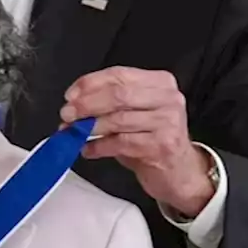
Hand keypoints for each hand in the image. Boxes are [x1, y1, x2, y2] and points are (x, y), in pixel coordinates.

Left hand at [60, 67, 214, 217]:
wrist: (180, 172)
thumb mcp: (135, 113)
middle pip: (118, 95)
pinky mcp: (162, 145)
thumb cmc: (153, 139)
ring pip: (118, 119)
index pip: (119, 75)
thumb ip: (109, 103)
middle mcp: (168, 98)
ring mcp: (168, 122)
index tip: (71, 95)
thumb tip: (73, 104)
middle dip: (87, 104)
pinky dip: (99, 146)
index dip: (90, 84)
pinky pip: (121, 143)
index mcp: (160, 82)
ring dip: (89, 127)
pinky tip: (89, 149)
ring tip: (74, 132)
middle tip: (67, 114)